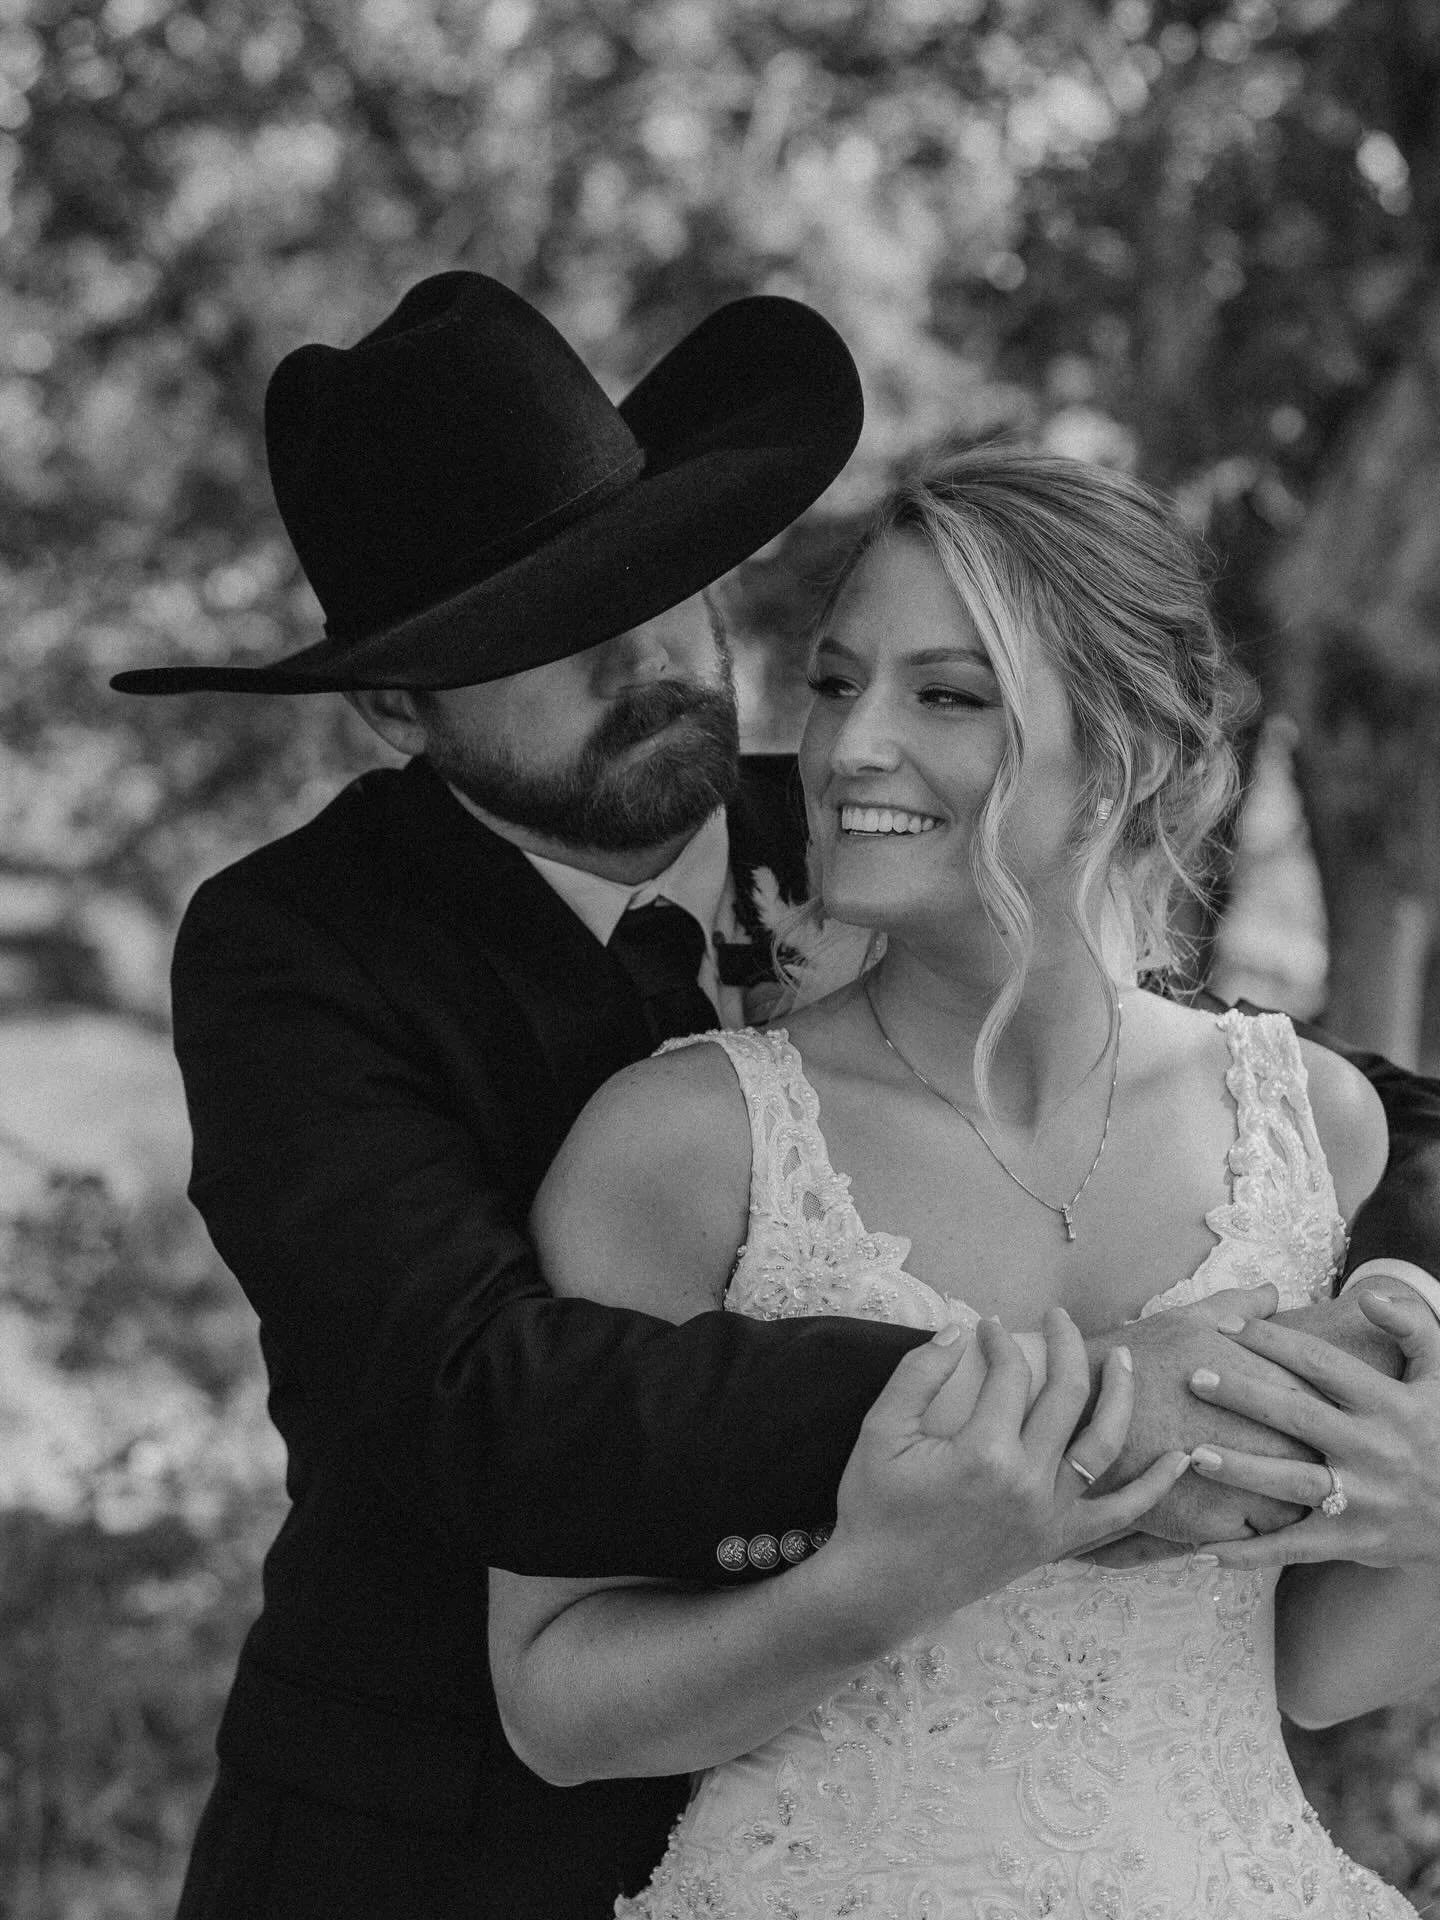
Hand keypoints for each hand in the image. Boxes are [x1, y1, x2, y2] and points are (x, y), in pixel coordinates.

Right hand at [829, 1310, 1190, 1641]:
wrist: (881, 1590)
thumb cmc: (874, 1508)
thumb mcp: (880, 1431)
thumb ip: (918, 1373)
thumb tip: (960, 1328)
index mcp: (984, 1453)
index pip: (1010, 1375)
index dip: (999, 1339)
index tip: (986, 1325)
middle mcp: (1028, 1483)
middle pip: (1067, 1396)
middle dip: (1066, 1344)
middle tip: (1058, 1317)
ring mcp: (1049, 1517)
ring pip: (1104, 1445)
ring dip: (1120, 1395)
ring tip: (1122, 1359)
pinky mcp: (1057, 1544)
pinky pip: (1120, 1516)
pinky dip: (1155, 1488)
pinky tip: (1180, 1458)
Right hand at [1084, 1282, 1320, 1542]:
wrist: (1076, 1411)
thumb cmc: (1133, 1360)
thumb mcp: (1187, 1320)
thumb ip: (1239, 1307)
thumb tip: (1270, 1292)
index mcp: (1271, 1385)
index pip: (1323, 1407)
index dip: (1316, 1415)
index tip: (1303, 1421)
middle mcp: (1271, 1437)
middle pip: (1321, 1461)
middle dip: (1314, 1463)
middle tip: (1294, 1460)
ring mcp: (1248, 1484)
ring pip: (1297, 1506)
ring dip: (1289, 1502)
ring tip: (1270, 1493)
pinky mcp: (1219, 1522)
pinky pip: (1257, 1538)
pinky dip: (1250, 1529)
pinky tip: (1233, 1513)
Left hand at [1182, 1287, 1439, 1569]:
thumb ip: (1412, 1329)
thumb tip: (1370, 1295)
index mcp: (1390, 1404)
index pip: (1321, 1364)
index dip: (1272, 1340)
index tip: (1225, 1324)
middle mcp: (1375, 1449)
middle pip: (1298, 1417)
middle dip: (1244, 1395)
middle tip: (1194, 1377)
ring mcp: (1364, 1499)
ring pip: (1292, 1483)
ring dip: (1240, 1470)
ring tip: (1192, 1454)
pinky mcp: (1354, 1541)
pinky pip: (1295, 1547)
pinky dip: (1250, 1552)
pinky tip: (1204, 1548)